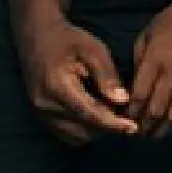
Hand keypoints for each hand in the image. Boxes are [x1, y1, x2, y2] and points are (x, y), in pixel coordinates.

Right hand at [19, 16, 137, 143]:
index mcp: (57, 86)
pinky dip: (84, 129)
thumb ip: (107, 76)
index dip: (113, 124)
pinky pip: (66, 133)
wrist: (37, 36)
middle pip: (83, 130)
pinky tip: (97, 114)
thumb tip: (122, 101)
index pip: (90, 115)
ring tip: (112, 112)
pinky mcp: (40, 115)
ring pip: (75, 136)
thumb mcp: (94, 50)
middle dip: (108, 127)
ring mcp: (39, 112)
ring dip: (96, 130)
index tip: (134, 127)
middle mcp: (44, 104)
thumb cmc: (69, 40)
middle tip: (126, 114)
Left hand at [126, 0, 171, 136]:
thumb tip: (132, 88)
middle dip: (144, 126)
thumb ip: (139, 62)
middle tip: (136, 133)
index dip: (130, 113)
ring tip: (154, 134)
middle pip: (157, 110)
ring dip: (163, 129)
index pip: (139, 95)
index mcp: (157, 58)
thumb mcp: (148, 34)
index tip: (123, 120)